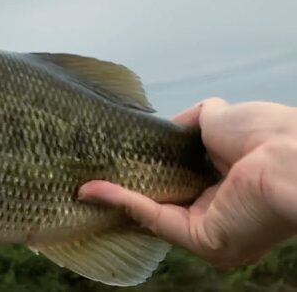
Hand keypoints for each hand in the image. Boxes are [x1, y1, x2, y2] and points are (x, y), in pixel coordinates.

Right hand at [79, 98, 296, 266]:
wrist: (291, 155)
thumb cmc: (267, 133)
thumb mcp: (218, 117)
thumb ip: (191, 123)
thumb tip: (168, 126)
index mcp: (226, 184)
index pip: (178, 180)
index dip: (146, 169)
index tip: (115, 157)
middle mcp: (219, 211)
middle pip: (163, 200)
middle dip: (128, 184)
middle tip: (92, 167)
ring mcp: (211, 228)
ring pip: (153, 214)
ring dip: (117, 197)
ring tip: (83, 179)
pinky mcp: (204, 241)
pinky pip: (156, 220)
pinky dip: (123, 203)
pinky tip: (94, 189)